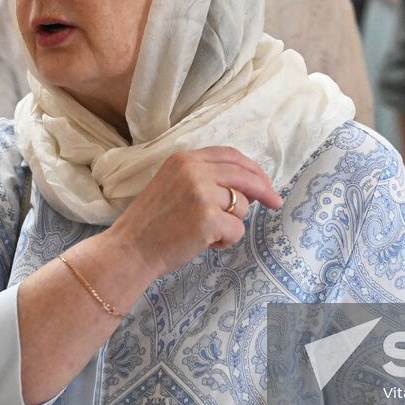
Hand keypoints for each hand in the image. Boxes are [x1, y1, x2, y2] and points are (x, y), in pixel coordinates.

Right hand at [108, 147, 282, 279]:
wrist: (129, 249)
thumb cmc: (152, 223)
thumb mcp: (172, 184)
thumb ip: (202, 177)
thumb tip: (245, 185)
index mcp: (185, 158)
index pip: (230, 155)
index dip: (252, 168)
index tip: (265, 181)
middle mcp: (194, 170)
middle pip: (244, 176)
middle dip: (264, 190)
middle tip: (275, 202)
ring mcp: (201, 194)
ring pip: (242, 207)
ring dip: (231, 223)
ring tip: (204, 233)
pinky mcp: (208, 219)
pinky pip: (237, 230)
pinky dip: (226, 241)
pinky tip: (205, 244)